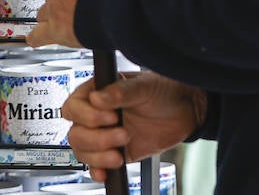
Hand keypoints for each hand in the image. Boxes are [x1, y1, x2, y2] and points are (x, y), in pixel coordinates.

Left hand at [28, 0, 118, 48]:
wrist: (121, 5)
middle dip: (64, 2)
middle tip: (78, 9)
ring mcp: (54, 6)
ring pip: (45, 13)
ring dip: (52, 18)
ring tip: (62, 24)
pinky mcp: (55, 28)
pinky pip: (39, 35)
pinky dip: (38, 38)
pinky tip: (36, 39)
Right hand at [64, 72, 209, 181]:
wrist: (184, 111)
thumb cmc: (162, 91)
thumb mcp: (143, 85)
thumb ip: (120, 91)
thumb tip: (97, 98)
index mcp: (97, 92)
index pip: (74, 107)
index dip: (88, 115)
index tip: (111, 116)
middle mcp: (96, 115)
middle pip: (76, 133)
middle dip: (97, 139)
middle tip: (123, 134)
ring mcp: (104, 135)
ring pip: (83, 151)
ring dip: (99, 156)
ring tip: (119, 153)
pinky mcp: (114, 152)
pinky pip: (95, 165)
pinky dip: (97, 170)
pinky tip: (105, 171)